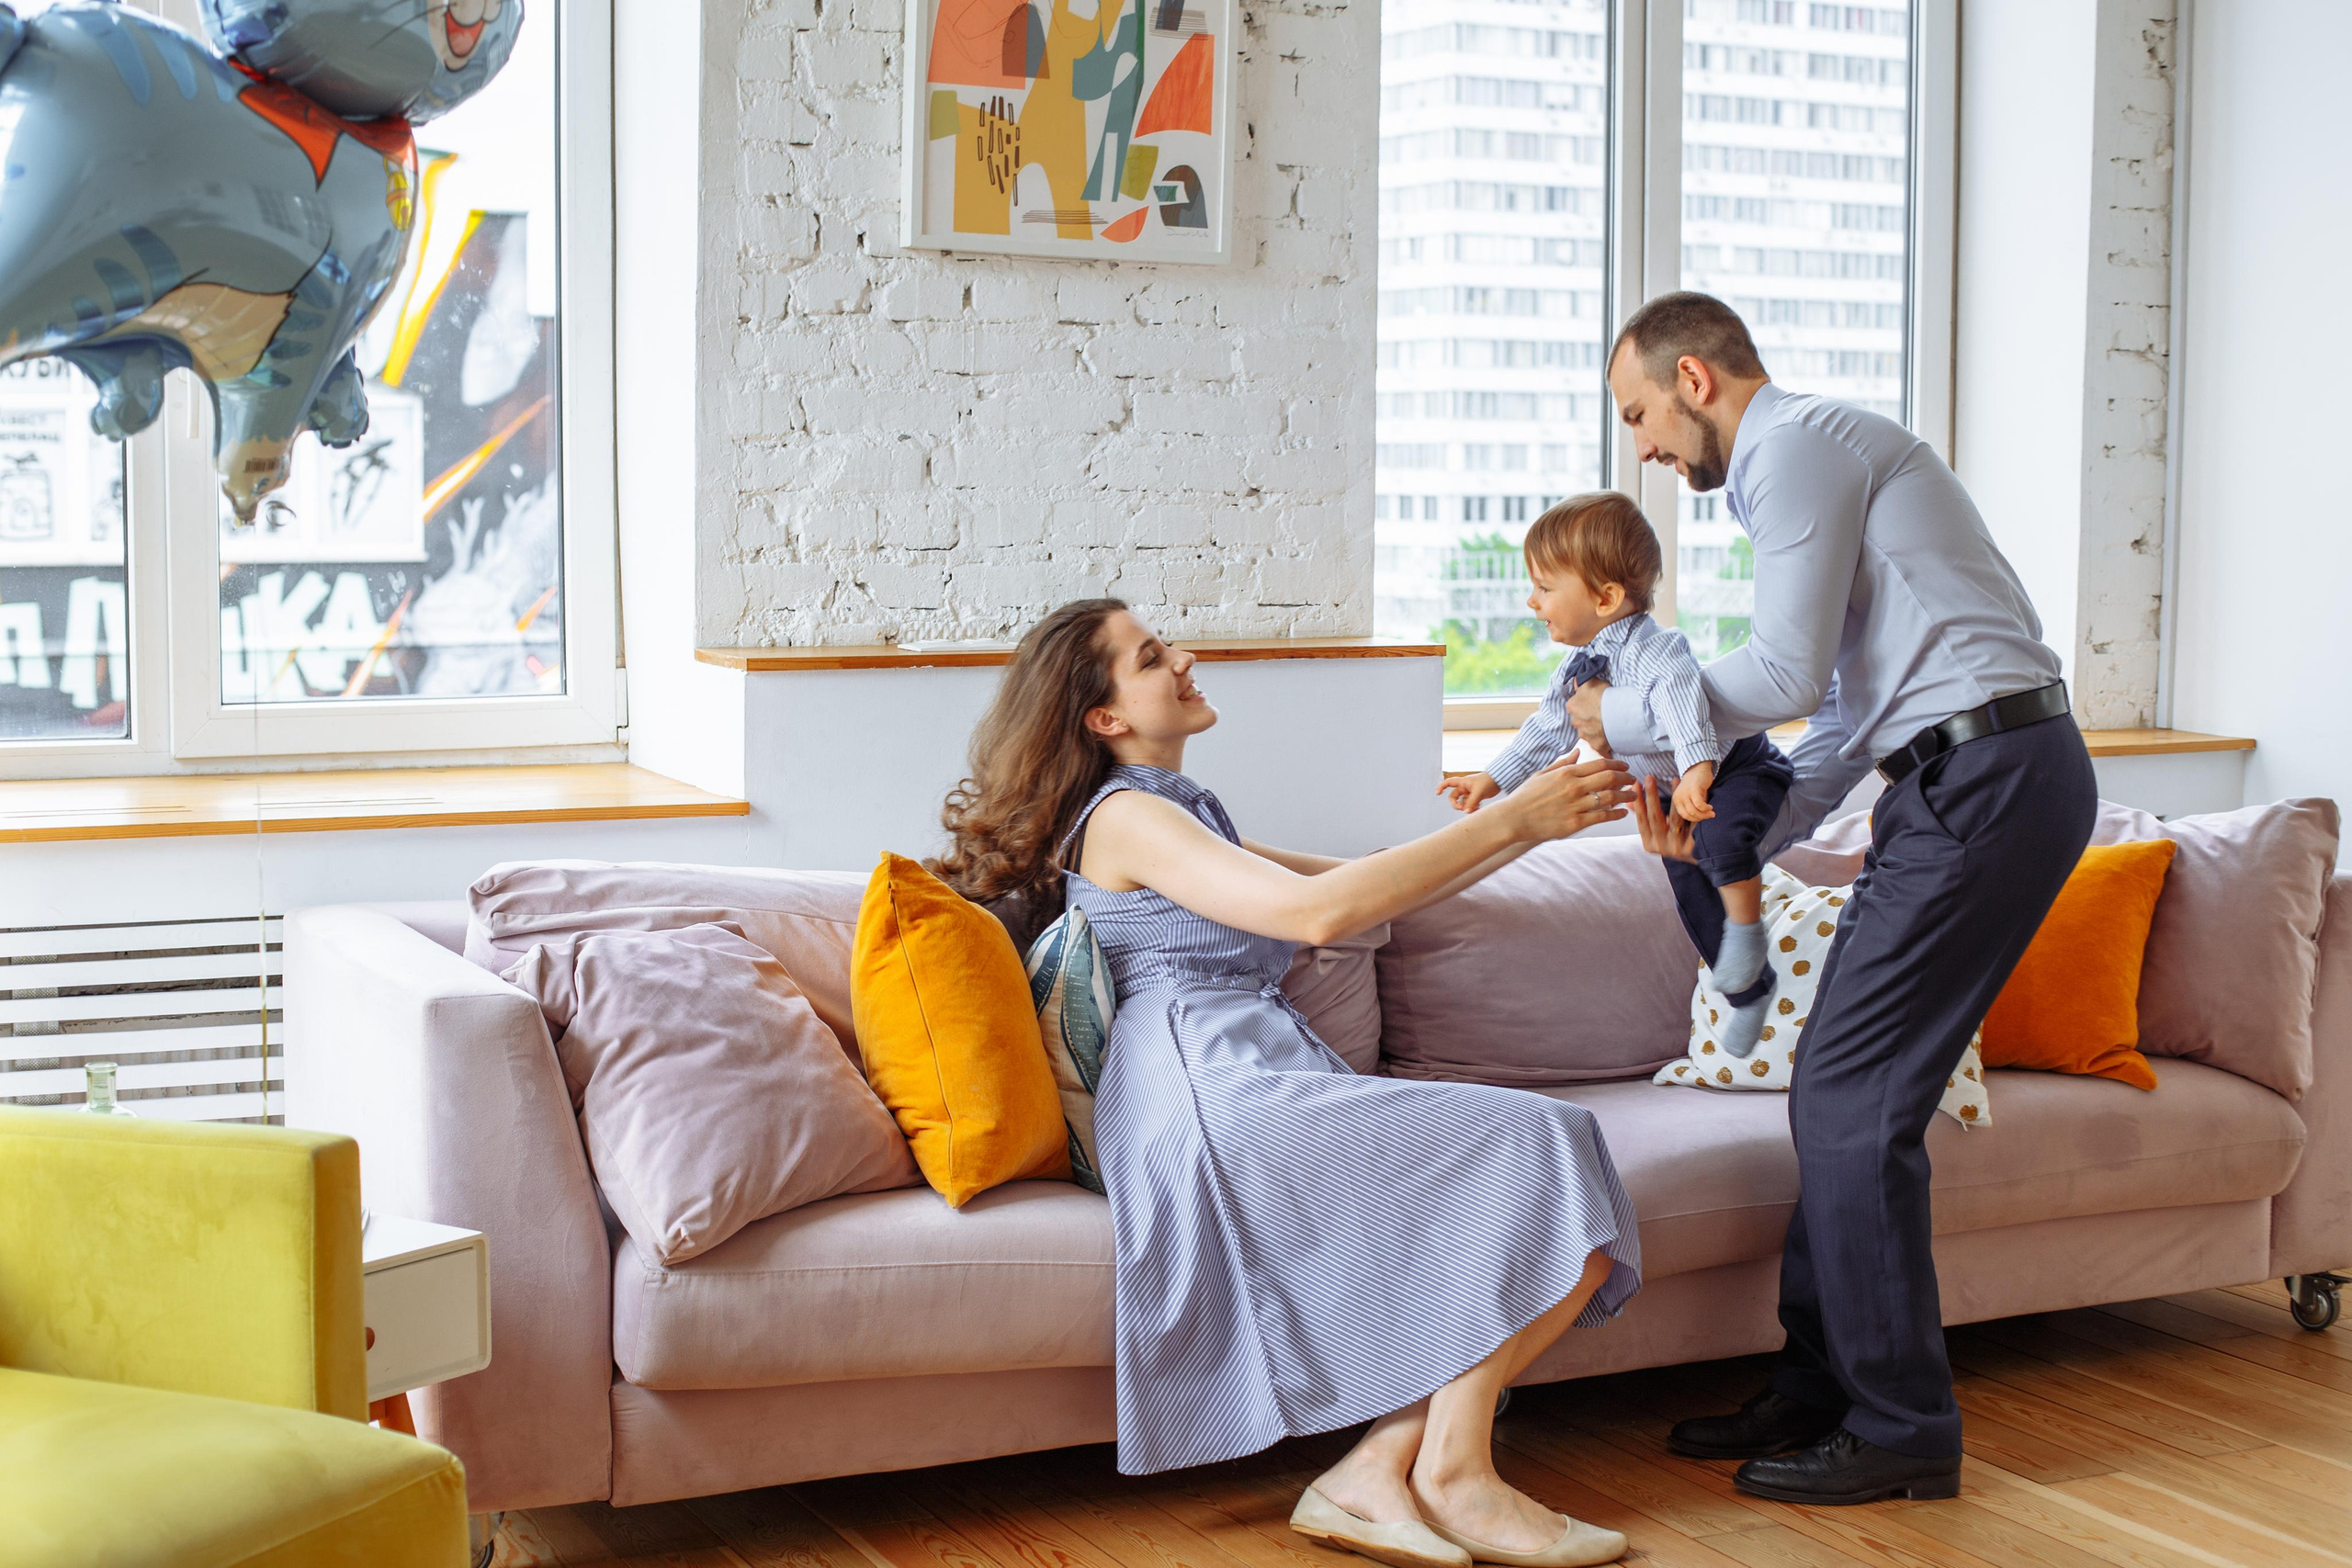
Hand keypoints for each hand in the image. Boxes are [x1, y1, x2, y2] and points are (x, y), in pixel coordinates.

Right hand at [1436, 771, 1502, 812]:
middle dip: (1456, 805)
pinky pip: (1469, 805)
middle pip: (1453, 798)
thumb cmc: (1488, 782)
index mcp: (1462, 783)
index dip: (1441, 787)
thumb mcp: (1479, 792)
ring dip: (1466, 807)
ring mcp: (1469, 793)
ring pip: (1462, 803)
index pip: (1448, 783)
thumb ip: (1471, 803)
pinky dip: (1472, 808)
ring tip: (1475, 808)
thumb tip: (1465, 812)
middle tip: (1462, 809)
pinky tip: (1478, 807)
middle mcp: (1464, 788)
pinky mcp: (1475, 797)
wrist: (1498, 781)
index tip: (1437, 794)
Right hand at [1500, 755, 1633, 842]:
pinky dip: (1616, 814)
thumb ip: (1563, 762)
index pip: (1600, 764)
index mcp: (1566, 773)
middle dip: (1625, 778)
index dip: (1617, 764)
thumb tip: (1579, 751)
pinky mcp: (1575, 823)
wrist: (1513, 818)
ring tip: (1633, 796)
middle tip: (1632, 779)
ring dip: (1625, 796)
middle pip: (1609, 778)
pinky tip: (1622, 813)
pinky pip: (1602, 816)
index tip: (1625, 766)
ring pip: (1610, 797)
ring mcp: (1575, 805)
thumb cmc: (1525, 796)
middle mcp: (1573, 787)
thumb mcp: (1542, 774)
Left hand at [1564, 677, 1610, 750]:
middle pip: (1581, 720)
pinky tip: (1612, 741)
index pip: (1575, 705)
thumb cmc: (1605, 697)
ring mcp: (1586, 736)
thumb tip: (1574, 679)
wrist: (1620, 715)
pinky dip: (1605, 745)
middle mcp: (1576, 723)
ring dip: (1596, 731)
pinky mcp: (1597, 746)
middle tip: (1602, 714)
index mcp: (1572, 707)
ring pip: (1589, 733)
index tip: (1595, 703)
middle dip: (1589, 718)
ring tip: (1609, 725)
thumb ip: (1580, 681)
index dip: (1585, 703)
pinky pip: (1600, 748)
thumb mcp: (1590, 682)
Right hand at [1632, 776, 1699, 861]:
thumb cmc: (1676, 842)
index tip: (1635, 784)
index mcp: (1649, 843)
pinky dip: (1690, 806)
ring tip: (1674, 779)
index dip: (1638, 801)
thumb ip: (1645, 818)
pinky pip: (1690, 822)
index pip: (1641, 819)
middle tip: (1649, 777)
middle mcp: (1660, 847)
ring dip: (1674, 796)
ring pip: (1673, 818)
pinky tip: (1691, 794)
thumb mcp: (1657, 833)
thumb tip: (1628, 802)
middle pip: (1654, 817)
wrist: (1701, 859)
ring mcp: (1675, 847)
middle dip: (1651, 795)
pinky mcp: (1691, 846)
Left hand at [1672, 761, 1716, 822]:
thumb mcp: (1691, 797)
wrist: (1698, 768)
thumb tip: (1699, 820)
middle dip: (1701, 818)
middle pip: (1689, 815)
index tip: (1703, 817)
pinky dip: (1705, 808)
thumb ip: (1692, 807)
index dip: (1695, 819)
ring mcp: (1685, 793)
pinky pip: (1699, 804)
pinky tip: (1710, 807)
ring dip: (1705, 814)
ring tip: (1711, 812)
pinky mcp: (1693, 789)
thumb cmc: (1696, 785)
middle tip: (1710, 815)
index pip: (1684, 815)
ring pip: (1694, 811)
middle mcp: (1679, 797)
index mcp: (1676, 800)